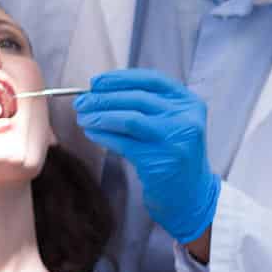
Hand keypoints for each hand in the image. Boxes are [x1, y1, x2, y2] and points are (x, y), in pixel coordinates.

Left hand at [75, 69, 220, 243]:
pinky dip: (103, 135)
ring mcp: (175, 140)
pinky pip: (123, 143)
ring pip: (128, 119)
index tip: (95, 82)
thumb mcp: (168, 122)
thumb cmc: (170, 151)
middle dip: (102, 98)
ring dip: (99, 116)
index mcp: (189, 103)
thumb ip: (143, 103)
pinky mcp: (161, 161)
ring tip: (82, 117)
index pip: (151, 79)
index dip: (120, 78)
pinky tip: (92, 133)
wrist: (191, 193)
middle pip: (136, 98)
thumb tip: (96, 90)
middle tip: (80, 101)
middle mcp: (187, 119)